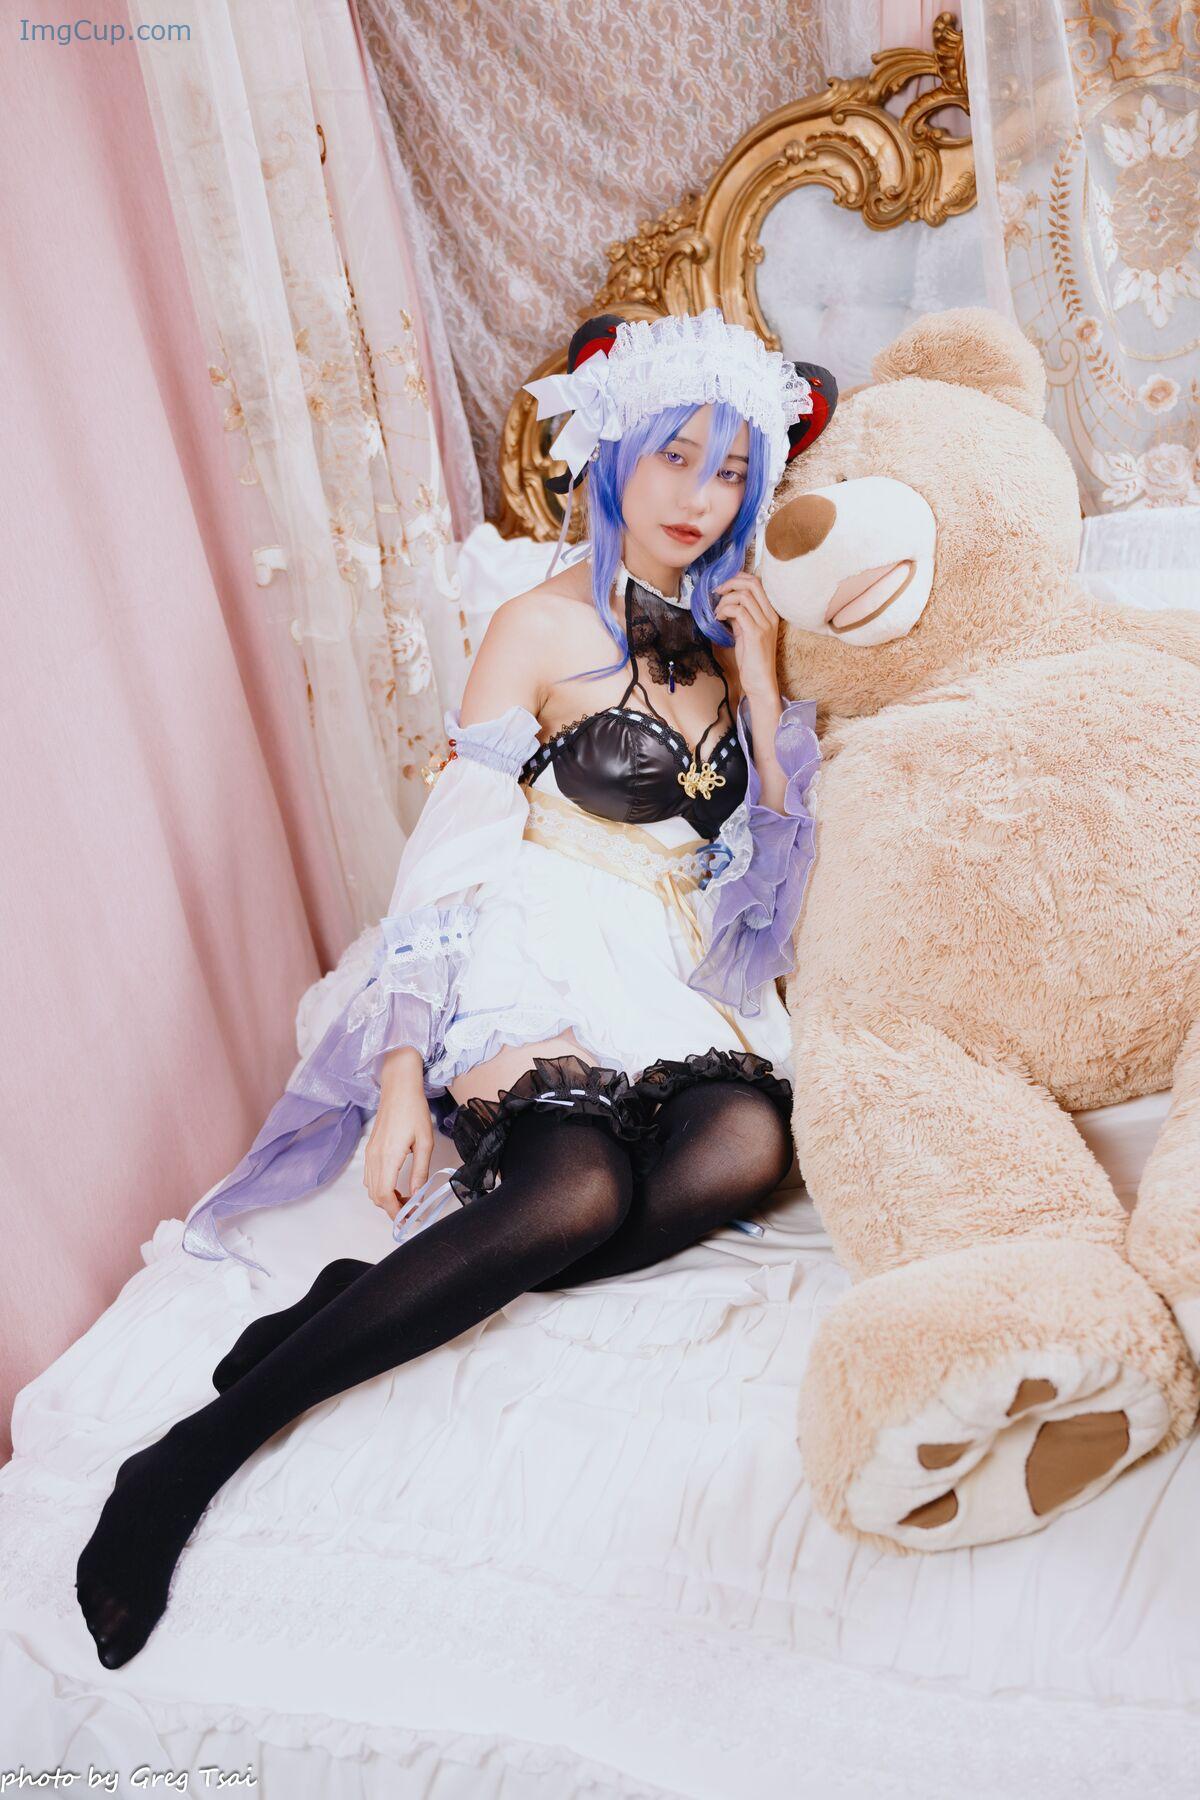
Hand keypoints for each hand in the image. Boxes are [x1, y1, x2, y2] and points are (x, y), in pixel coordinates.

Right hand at [364, 1060, 434, 1220]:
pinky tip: (396, 1185)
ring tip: (406, 1199)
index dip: (396, 1211)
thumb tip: (418, 1194)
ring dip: (385, 1199)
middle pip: (375, 1196)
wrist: (399, 1087)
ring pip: (371, 1188)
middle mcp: (374, 1157)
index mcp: (388, 1157)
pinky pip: (370, 1177)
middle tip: (411, 1210)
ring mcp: (369, 1153)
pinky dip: (380, 1188)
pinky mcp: (369, 1149)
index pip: (385, 1196)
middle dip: (392, 1208)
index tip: (410, 1217)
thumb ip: (420, 1171)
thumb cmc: (414, 1110)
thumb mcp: (425, 1142)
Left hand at [713, 571, 781, 702]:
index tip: (723, 586)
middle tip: (716, 592)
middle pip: (752, 584)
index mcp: (771, 613)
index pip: (758, 583)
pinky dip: (725, 611)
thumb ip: (740, 617)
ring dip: (725, 600)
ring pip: (743, 596)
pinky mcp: (756, 634)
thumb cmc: (752, 660)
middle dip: (730, 583)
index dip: (738, 578)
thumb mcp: (745, 632)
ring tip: (717, 612)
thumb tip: (727, 604)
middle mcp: (771, 616)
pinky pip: (738, 611)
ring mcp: (765, 624)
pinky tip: (719, 619)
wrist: (760, 681)